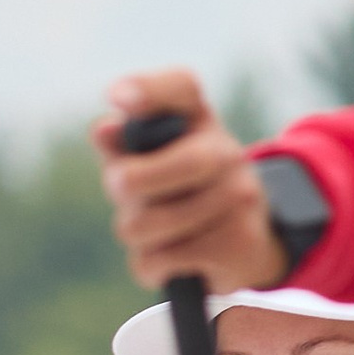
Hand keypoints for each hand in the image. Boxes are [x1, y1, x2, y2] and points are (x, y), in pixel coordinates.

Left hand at [93, 70, 288, 295]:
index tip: (117, 98)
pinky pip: (158, 261)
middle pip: (149, 173)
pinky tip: (176, 257)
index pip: (180, 88)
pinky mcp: (239, 241)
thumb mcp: (152, 162)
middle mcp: (225, 150)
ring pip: (143, 226)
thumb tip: (105, 130)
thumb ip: (123, 146)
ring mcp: (237, 194)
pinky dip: (152, 267)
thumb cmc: (182, 192)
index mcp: (197, 119)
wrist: (248, 241)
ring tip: (161, 231)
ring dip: (137, 237)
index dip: (146, 90)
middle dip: (124, 188)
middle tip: (121, 191)